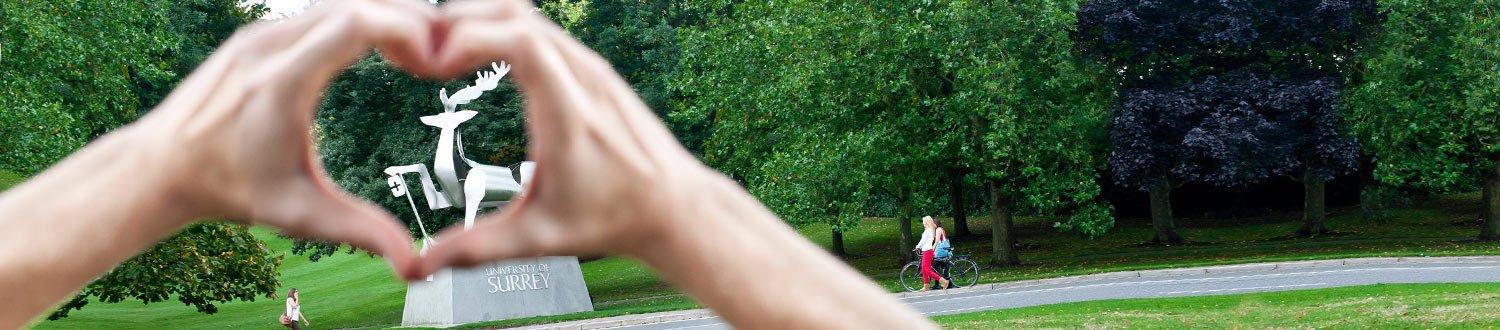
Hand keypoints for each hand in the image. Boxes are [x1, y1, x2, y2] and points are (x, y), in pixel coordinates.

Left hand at [131, 0, 444, 271]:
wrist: (162, 166)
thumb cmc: (230, 189)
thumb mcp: (299, 215)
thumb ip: (360, 232)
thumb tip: (411, 263)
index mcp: (282, 82)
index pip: (355, 24)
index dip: (405, 30)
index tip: (434, 58)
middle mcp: (269, 46)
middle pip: (356, 2)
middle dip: (407, 19)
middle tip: (443, 50)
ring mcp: (261, 34)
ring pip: (339, 0)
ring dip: (384, 15)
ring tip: (420, 49)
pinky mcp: (259, 33)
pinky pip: (320, 9)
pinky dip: (358, 16)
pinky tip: (382, 44)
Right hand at [412, 0, 717, 276]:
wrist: (674, 206)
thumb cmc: (613, 219)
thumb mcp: (541, 237)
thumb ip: (479, 248)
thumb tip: (421, 266)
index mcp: (569, 112)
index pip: (521, 42)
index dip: (470, 38)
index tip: (432, 62)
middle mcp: (583, 77)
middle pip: (515, 14)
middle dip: (459, 21)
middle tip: (416, 51)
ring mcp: (590, 66)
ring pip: (527, 14)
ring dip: (478, 20)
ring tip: (436, 49)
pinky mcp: (590, 67)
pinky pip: (541, 28)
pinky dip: (502, 28)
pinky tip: (475, 51)